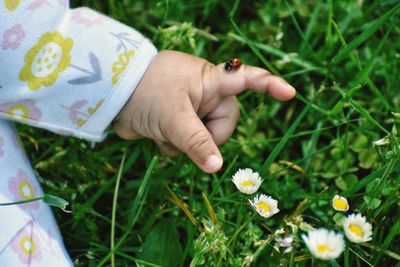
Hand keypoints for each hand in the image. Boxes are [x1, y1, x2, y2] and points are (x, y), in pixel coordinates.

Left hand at [113, 50, 295, 172]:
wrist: (110, 96)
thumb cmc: (144, 93)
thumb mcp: (173, 117)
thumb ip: (197, 142)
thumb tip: (218, 168)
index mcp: (210, 81)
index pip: (245, 80)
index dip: (268, 85)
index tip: (289, 94)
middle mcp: (205, 94)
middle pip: (224, 125)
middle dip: (206, 137)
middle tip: (183, 135)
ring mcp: (192, 110)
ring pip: (205, 138)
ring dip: (186, 144)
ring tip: (165, 132)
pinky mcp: (179, 124)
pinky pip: (188, 144)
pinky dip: (175, 146)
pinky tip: (158, 138)